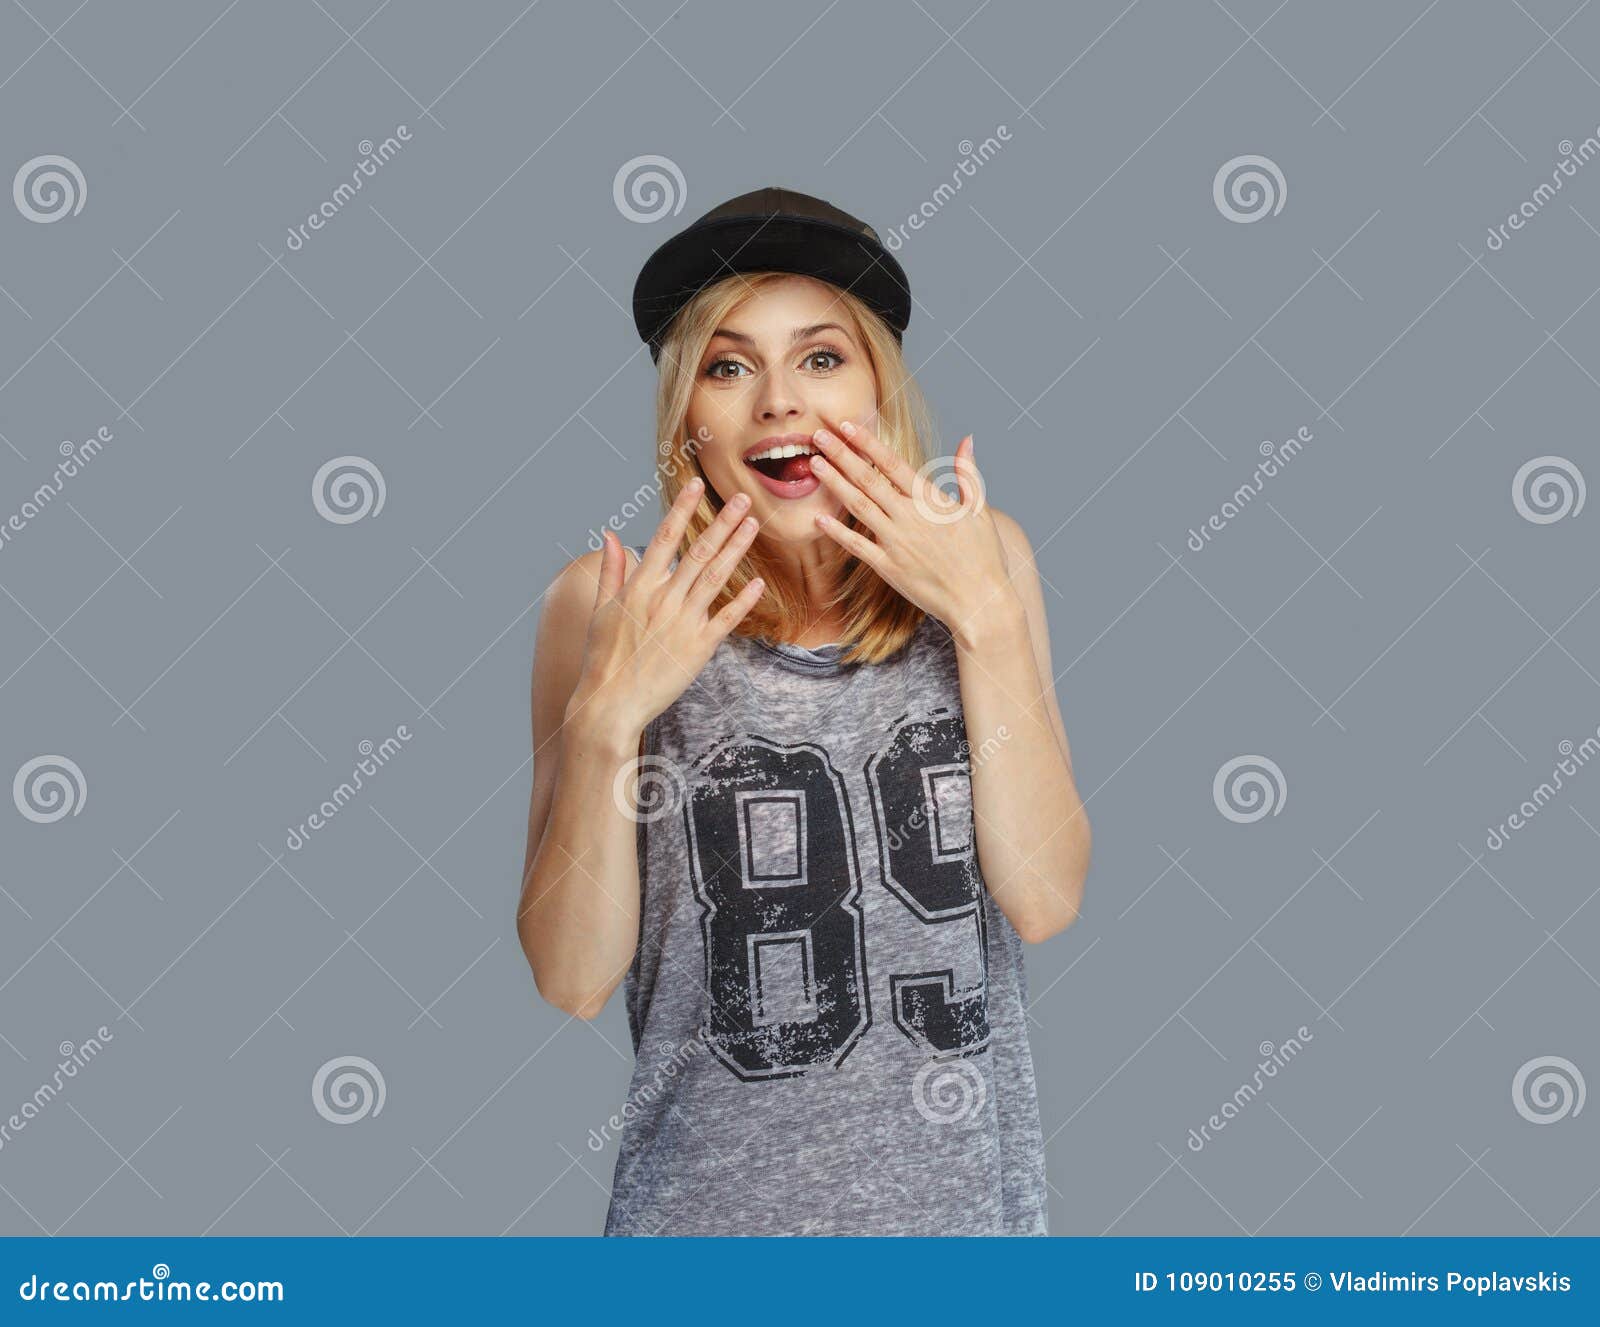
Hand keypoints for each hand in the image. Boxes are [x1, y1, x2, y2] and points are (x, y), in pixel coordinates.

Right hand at [567, 478, 764, 736]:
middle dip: (722, 522)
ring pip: (716, 577)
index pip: (664, 537)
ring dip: (736, 549)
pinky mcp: (698, 647)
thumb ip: (611, 570)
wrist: (611, 703)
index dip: (682, 509)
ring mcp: (683, 623)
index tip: (696, 485)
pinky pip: (726, 618)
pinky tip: (759, 582)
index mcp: (638, 587)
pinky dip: (743, 600)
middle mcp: (663, 600)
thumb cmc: (602, 657)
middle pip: (698, 552)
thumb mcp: (600, 610)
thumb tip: (610, 534)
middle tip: (742, 499)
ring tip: (753, 525)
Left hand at [806, 417, 1019, 644]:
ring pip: (858, 506)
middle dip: (841, 455)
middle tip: (818, 436)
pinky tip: (818, 518)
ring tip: (814, 465)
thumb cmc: (984, 556)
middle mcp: (909, 517)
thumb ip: (968, 473)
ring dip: (835, 484)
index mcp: (931, 500)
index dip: (867, 442)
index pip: (892, 463)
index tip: (847, 426)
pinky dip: (837, 532)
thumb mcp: (980, 510)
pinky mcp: (888, 568)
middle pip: (868, 479)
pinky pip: (857, 546)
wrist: (979, 601)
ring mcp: (896, 543)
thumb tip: (967, 440)